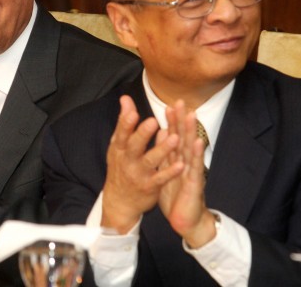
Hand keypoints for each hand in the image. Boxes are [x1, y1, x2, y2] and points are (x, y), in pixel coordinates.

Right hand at [101, 95, 184, 233]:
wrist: (119, 201)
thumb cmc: (121, 166)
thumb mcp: (118, 145)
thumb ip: (124, 121)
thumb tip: (125, 98)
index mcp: (119, 148)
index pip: (121, 133)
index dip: (126, 123)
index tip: (133, 112)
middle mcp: (127, 160)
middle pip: (134, 145)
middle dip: (143, 134)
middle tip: (153, 121)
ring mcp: (139, 174)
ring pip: (150, 161)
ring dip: (162, 149)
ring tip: (175, 138)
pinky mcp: (150, 187)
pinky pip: (161, 178)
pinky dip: (171, 172)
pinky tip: (181, 164)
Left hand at [158, 100, 215, 247]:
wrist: (185, 220)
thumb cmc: (176, 196)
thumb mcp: (166, 172)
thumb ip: (164, 153)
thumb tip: (162, 132)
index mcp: (175, 160)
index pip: (173, 137)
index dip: (172, 122)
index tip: (169, 104)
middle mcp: (184, 163)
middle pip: (182, 138)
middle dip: (181, 120)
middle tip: (181, 102)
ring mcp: (191, 172)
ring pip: (190, 149)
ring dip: (191, 132)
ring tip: (191, 115)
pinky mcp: (195, 184)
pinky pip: (195, 168)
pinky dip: (196, 154)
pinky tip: (197, 142)